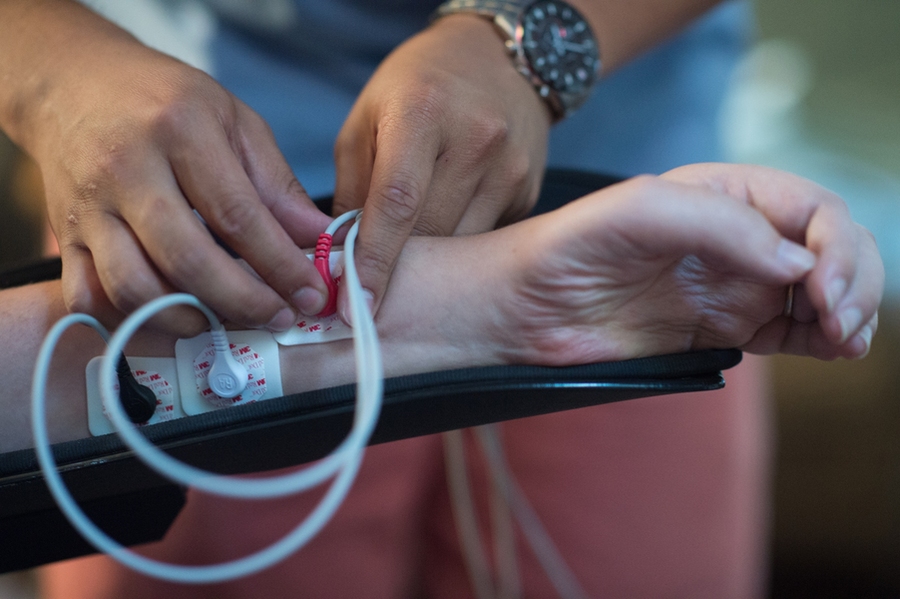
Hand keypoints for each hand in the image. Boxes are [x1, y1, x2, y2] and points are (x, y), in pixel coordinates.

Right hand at [33, 41, 332, 332]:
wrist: (72, 82)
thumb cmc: (165, 100)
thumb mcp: (234, 121)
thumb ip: (277, 184)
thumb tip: (320, 238)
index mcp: (179, 131)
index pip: (238, 215)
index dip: (280, 265)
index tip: (311, 295)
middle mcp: (127, 169)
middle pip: (187, 259)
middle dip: (243, 302)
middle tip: (279, 318)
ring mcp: (88, 207)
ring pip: (134, 287)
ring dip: (189, 319)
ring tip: (225, 319)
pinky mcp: (64, 234)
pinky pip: (88, 296)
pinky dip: (130, 320)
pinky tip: (167, 315)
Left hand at [332, 14, 550, 317]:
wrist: (497, 58)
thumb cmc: (418, 87)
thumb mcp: (367, 118)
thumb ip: (352, 187)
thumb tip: (340, 258)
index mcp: (422, 112)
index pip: (397, 203)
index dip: (375, 262)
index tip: (356, 308)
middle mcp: (476, 140)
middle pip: (432, 233)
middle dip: (398, 267)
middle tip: (370, 285)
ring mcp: (510, 168)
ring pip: (463, 247)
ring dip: (432, 262)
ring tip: (410, 257)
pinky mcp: (528, 190)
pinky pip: (485, 240)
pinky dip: (459, 246)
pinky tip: (447, 226)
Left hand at [490, 164, 882, 363]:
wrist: (523, 310)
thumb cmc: (567, 249)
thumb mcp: (639, 211)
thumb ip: (720, 224)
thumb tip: (799, 261)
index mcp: (723, 194)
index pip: (811, 209)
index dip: (834, 245)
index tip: (819, 288)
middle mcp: (736, 237)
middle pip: (830, 247)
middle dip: (854, 278)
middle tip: (839, 320)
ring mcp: (732, 283)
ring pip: (822, 290)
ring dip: (851, 309)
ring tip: (844, 338)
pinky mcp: (722, 328)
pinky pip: (793, 330)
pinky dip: (825, 338)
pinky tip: (832, 348)